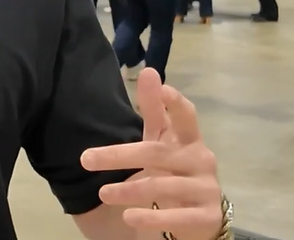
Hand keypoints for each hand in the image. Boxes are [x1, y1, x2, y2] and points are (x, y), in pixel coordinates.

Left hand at [81, 70, 222, 239]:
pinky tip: (129, 217)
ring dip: (130, 190)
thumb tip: (149, 71)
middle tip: (86, 159)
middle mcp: (201, 161)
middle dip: (120, 155)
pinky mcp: (207, 217)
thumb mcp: (161, 142)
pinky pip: (177, 218)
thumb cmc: (174, 173)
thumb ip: (154, 110)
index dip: (174, 103)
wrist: (199, 221)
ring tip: (103, 193)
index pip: (185, 117)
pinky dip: (151, 218)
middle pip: (157, 153)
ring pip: (163, 186)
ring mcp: (206, 190)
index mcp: (190, 140)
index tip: (161, 88)